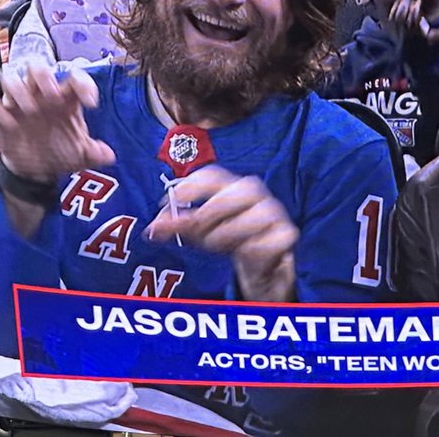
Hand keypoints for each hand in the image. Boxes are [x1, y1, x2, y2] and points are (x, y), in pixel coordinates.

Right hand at [0, 66, 114, 183]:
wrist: (35, 170)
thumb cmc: (59, 152)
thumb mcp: (80, 155)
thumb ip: (95, 153)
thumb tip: (108, 155)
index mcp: (65, 99)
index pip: (75, 77)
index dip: (84, 84)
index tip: (91, 102)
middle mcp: (42, 95)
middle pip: (38, 67)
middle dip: (44, 77)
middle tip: (52, 95)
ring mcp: (20, 103)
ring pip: (11, 77)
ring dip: (19, 89)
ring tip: (30, 109)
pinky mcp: (1, 115)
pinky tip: (7, 120)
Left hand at [146, 165, 298, 301]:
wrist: (265, 265)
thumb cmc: (228, 238)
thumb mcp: (200, 231)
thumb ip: (178, 226)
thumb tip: (151, 229)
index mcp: (232, 185)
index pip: (212, 174)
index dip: (190, 186)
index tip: (171, 203)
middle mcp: (254, 192)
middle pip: (229, 195)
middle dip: (206, 215)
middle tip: (194, 232)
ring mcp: (274, 211)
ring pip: (246, 219)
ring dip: (225, 236)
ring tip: (218, 247)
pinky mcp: (288, 234)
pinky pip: (263, 242)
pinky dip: (249, 250)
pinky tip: (245, 254)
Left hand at [387, 0, 438, 45]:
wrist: (417, 62)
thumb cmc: (431, 48)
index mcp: (418, 33)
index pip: (413, 18)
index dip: (415, 8)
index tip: (419, 2)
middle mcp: (406, 32)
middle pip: (402, 15)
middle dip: (406, 5)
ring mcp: (399, 32)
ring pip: (395, 15)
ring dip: (400, 6)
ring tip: (406, 1)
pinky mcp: (394, 31)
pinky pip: (391, 18)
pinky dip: (394, 9)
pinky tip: (400, 5)